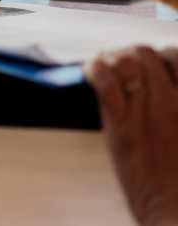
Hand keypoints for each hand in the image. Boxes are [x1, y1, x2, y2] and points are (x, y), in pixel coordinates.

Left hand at [86, 47, 177, 225]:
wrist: (176, 214)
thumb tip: (170, 89)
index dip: (169, 55)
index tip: (163, 62)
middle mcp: (174, 102)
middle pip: (150, 54)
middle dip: (141, 55)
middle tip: (134, 65)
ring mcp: (145, 113)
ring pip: (126, 61)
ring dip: (118, 59)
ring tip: (114, 66)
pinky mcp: (120, 126)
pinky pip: (104, 81)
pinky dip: (96, 69)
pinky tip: (94, 70)